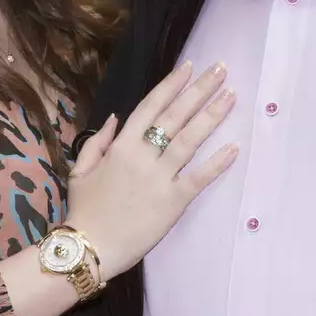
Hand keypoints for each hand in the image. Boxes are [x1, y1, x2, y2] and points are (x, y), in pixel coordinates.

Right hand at [65, 61, 237, 281]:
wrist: (89, 249)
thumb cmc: (84, 210)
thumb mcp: (80, 170)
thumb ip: (97, 142)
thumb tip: (116, 117)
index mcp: (121, 145)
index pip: (151, 106)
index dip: (171, 85)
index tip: (188, 66)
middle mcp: (143, 155)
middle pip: (176, 115)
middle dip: (200, 90)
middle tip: (221, 70)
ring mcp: (160, 177)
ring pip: (190, 139)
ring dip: (212, 116)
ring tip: (231, 96)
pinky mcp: (174, 201)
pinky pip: (199, 177)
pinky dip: (218, 162)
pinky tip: (234, 147)